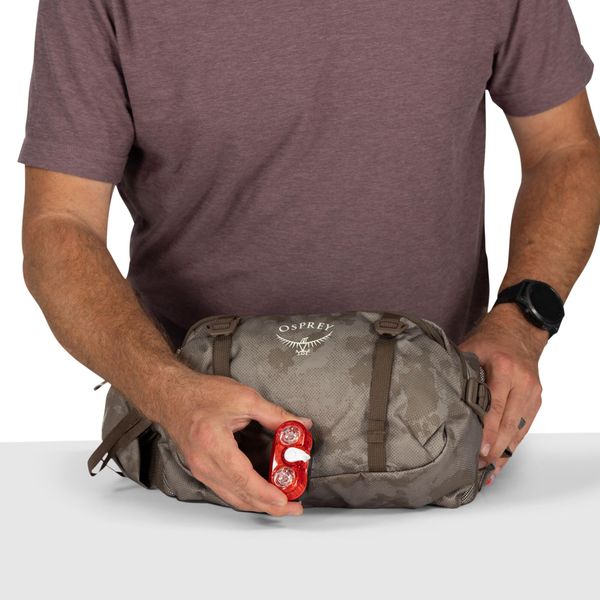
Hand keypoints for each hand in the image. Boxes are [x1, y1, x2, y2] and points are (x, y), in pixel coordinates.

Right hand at [158, 369, 312, 515]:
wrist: (173, 396)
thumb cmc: (201, 395)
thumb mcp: (244, 398)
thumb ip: (274, 414)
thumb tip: (299, 424)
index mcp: (214, 445)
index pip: (244, 479)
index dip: (266, 493)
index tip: (285, 500)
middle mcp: (205, 463)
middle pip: (240, 496)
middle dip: (269, 506)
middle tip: (293, 507)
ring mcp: (201, 470)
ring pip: (233, 497)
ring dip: (258, 504)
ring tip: (282, 503)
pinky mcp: (202, 470)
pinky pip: (226, 490)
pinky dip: (245, 495)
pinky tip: (260, 492)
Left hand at [458, 303, 547, 482]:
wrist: (519, 329)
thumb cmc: (490, 339)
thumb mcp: (470, 348)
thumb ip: (457, 371)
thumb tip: (434, 393)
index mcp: (504, 368)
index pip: (496, 407)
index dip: (488, 432)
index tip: (480, 451)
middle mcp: (523, 382)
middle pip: (510, 424)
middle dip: (495, 449)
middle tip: (478, 467)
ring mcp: (533, 392)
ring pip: (519, 430)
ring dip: (504, 452)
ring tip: (488, 471)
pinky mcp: (536, 400)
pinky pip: (525, 427)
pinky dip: (513, 444)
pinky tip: (500, 459)